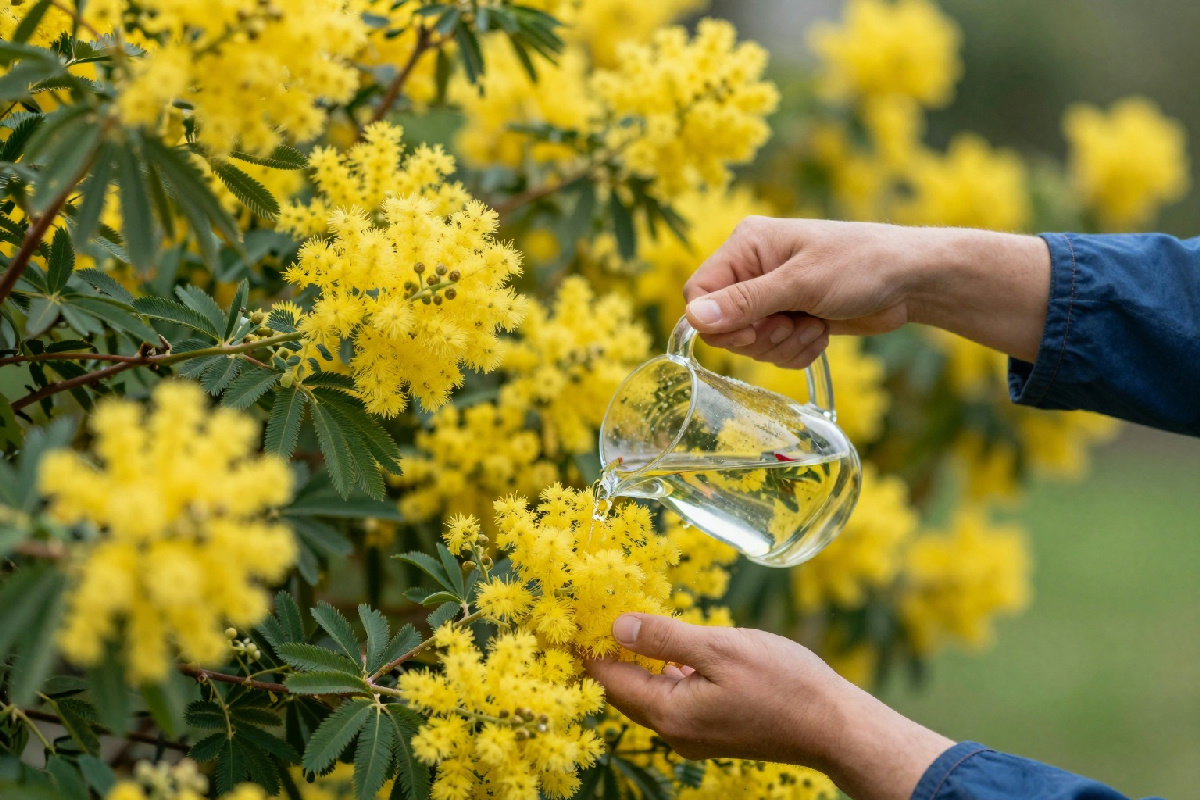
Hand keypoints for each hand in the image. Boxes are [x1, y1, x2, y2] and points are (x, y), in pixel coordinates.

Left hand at [585, 613, 953, 799]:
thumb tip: (615, 626)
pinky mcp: (713, 728)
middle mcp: (673, 731)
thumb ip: (664, 637)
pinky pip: (672, 697)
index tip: (563, 618)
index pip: (607, 680)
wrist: (835, 727)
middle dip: (604, 653)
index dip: (584, 647)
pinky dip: (662, 671)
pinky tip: (670, 647)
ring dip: (634, 660)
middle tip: (587, 613)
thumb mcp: (719, 648)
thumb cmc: (784, 684)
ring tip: (621, 621)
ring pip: (647, 693)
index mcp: (668, 713)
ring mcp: (694, 734)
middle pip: (622, 690)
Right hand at [682, 218, 1050, 365]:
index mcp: (746, 246)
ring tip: (814, 325)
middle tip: (792, 324)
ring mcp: (771, 295)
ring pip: (749, 343)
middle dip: (759, 336)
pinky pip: (772, 352)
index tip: (754, 328)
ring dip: (783, 345)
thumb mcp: (801, 284)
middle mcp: (752, 269)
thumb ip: (745, 302)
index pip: (699, 293)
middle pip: (722, 324)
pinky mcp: (789, 318)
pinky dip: (797, 350)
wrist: (911, 281)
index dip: (719, 321)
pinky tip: (821, 332)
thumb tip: (693, 318)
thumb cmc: (860, 265)